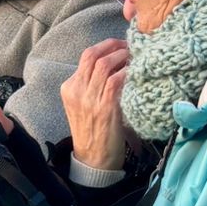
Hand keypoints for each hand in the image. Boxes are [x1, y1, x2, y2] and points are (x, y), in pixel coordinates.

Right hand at [60, 39, 130, 171]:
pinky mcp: (105, 108)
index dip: (105, 46)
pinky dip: (127, 72)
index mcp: (69, 88)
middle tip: (130, 45)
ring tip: (136, 57)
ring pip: (104, 64)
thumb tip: (116, 63)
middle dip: (113, 45)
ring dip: (123, 56)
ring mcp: (89, 99)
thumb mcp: (84, 105)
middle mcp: (76, 90)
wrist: (93, 160)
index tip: (121, 44)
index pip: (86, 56)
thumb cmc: (94, 131)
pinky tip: (137, 72)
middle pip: (92, 55)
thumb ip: (92, 86)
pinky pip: (116, 80)